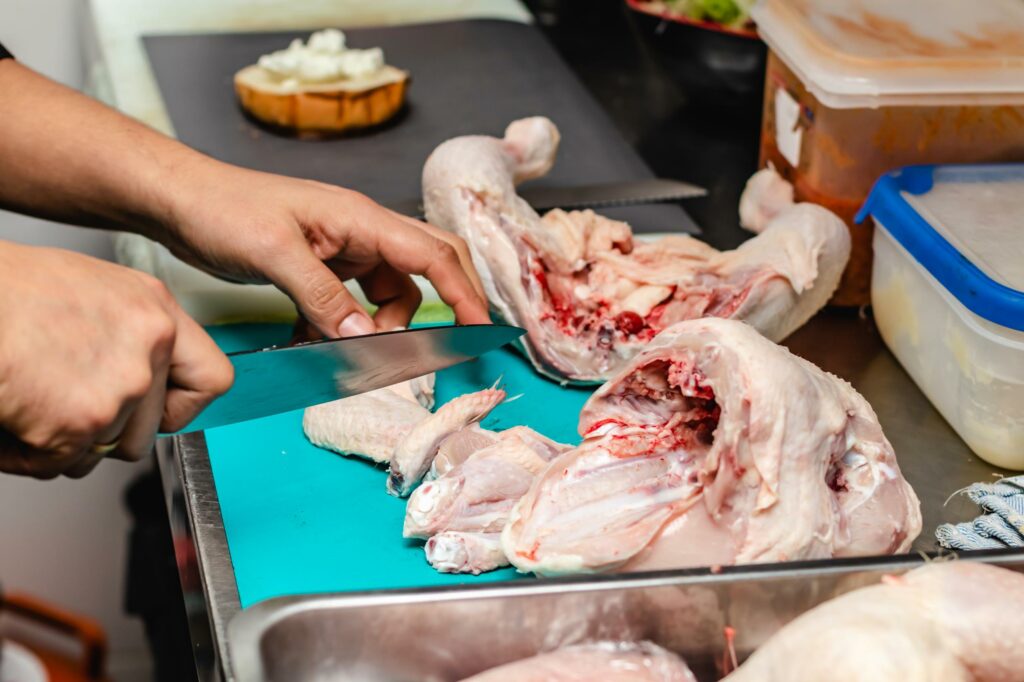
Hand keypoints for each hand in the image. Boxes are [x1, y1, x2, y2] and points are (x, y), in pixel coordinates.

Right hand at [0, 242, 232, 478]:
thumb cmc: (12, 289)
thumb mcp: (98, 293)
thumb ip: (133, 336)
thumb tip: (144, 378)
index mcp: (156, 312)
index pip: (213, 380)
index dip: (180, 406)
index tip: (157, 410)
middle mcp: (149, 348)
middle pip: (145, 432)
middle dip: (102, 432)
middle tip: (62, 404)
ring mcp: (120, 388)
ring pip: (100, 451)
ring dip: (62, 442)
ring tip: (31, 399)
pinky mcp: (79, 423)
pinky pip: (58, 465)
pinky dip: (25, 454)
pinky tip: (11, 415)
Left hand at [158, 161, 488, 338]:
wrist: (180, 200)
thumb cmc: (224, 208)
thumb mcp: (275, 254)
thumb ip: (324, 298)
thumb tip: (364, 338)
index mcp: (361, 217)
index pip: (433, 255)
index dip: (463, 293)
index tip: (478, 329)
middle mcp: (362, 230)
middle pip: (429, 265)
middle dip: (443, 304)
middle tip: (447, 344)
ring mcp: (343, 247)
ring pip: (390, 292)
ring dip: (379, 326)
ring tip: (342, 349)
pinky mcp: (323, 264)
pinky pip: (353, 301)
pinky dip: (345, 326)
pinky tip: (312, 340)